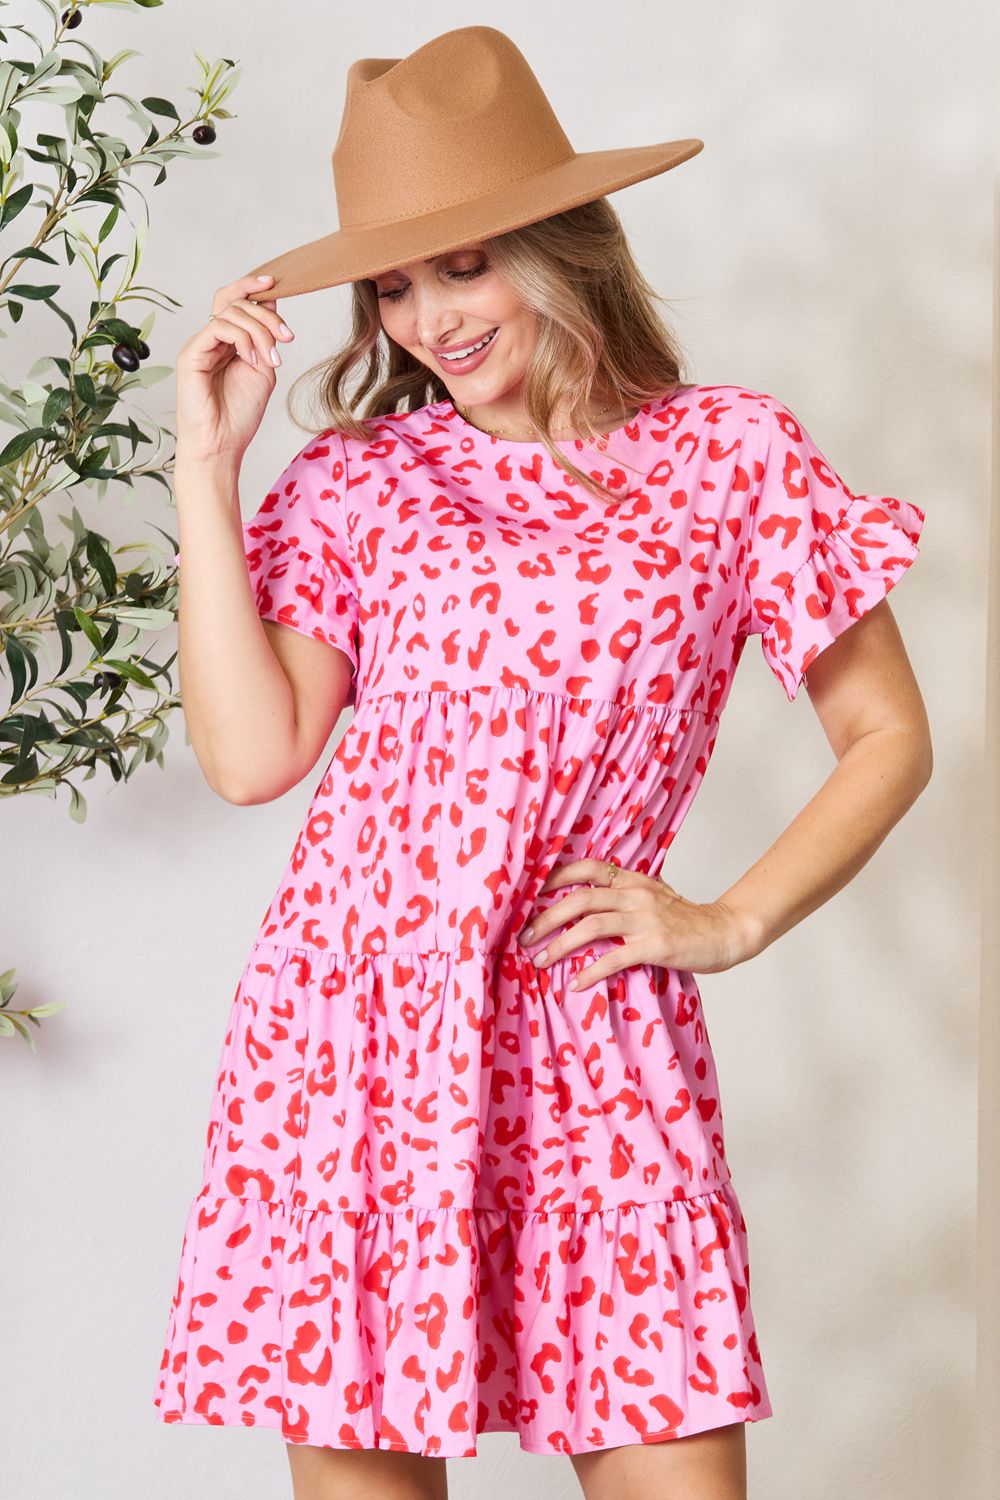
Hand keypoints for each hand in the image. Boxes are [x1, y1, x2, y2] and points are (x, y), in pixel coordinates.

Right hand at [174, 272, 295, 466]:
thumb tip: (272, 305)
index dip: (254, 288)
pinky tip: (251, 359)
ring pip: (230, 312)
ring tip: (271, 359)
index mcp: (227, 342)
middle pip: (235, 302)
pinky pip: (218, 327)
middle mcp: (210, 340)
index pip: (236, 302)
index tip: (277, 284)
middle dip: (267, 315)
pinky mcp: (191, 354)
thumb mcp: (263, 370)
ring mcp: (199, 345)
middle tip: (286, 338)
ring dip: (260, 331)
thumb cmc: (239, 415)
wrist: (222, 445)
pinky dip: (242, 339)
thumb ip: (266, 340)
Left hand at [515, 858, 760, 991]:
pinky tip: (576, 983)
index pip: (588, 868)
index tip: (529, 893)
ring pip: (592, 926)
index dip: (556, 877)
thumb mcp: (654, 894)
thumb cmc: (686, 918)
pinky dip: (591, 970)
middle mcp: (636, 894)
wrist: (725, 932)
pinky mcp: (656, 945)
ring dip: (561, 945)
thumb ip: (625, 892)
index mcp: (633, 880)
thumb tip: (586, 896)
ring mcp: (646, 919)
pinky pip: (615, 958)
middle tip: (525, 936)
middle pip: (580, 898)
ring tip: (540, 961)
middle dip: (547, 918)